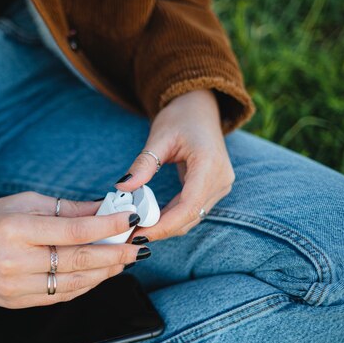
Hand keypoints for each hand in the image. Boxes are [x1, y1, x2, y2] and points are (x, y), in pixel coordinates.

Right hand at [0, 192, 147, 307]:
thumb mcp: (24, 202)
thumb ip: (66, 209)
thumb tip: (103, 209)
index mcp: (17, 229)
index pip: (74, 231)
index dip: (107, 226)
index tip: (130, 220)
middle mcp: (16, 261)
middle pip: (79, 261)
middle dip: (115, 254)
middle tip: (137, 246)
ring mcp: (15, 287)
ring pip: (73, 283)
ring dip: (104, 273)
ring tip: (123, 260)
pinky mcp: (15, 303)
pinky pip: (59, 297)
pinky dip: (83, 286)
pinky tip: (98, 275)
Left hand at [116, 89, 234, 239]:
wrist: (200, 108)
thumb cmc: (181, 117)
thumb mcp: (159, 137)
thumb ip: (143, 164)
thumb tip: (123, 187)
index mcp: (209, 165)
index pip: (189, 206)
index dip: (164, 225)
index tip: (140, 232)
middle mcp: (220, 179)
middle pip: (191, 216)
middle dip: (161, 229)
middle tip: (131, 234)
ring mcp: (220, 185)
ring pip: (192, 217)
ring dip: (166, 225)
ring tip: (137, 228)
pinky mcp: (213, 188)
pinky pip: (193, 209)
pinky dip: (172, 216)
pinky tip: (150, 219)